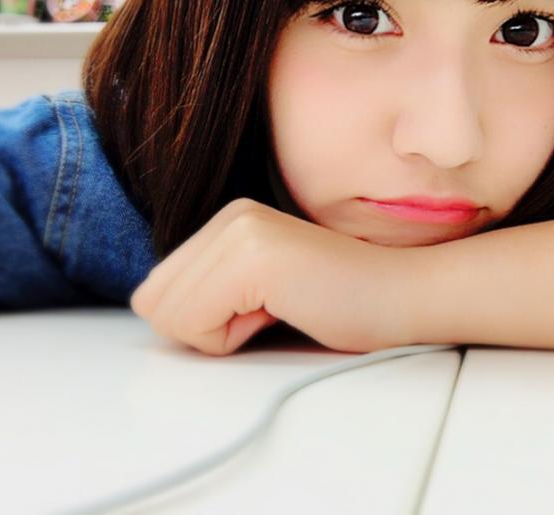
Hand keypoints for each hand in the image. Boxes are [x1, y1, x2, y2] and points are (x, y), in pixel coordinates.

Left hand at [129, 198, 420, 355]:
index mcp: (228, 221)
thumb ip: (208, 290)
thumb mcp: (257, 291)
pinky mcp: (252, 256)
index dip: (204, 321)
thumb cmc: (341, 303)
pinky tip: (284, 310)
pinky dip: (234, 337)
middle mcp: (227, 216)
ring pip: (169, 316)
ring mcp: (239, 230)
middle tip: (270, 311)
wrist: (402, 296)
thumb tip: (150, 309)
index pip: (155, 292)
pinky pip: (195, 324)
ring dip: (222, 333)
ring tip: (279, 309)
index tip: (262, 309)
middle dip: (206, 327)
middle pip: (153, 303)